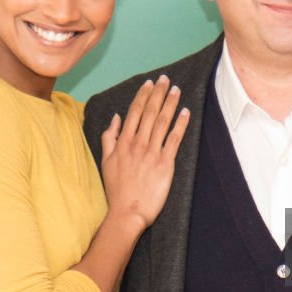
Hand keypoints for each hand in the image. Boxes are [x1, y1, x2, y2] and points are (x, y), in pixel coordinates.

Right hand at [100, 75, 189, 230]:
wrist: (127, 212)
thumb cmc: (117, 189)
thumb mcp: (106, 161)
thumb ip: (109, 138)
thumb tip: (115, 118)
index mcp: (123, 142)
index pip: (134, 112)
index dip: (143, 95)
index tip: (150, 83)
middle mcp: (138, 144)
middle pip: (150, 112)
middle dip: (158, 93)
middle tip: (166, 79)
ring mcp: (152, 153)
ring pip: (162, 122)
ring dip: (170, 103)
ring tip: (176, 90)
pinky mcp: (165, 164)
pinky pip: (174, 139)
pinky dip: (180, 124)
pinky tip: (186, 112)